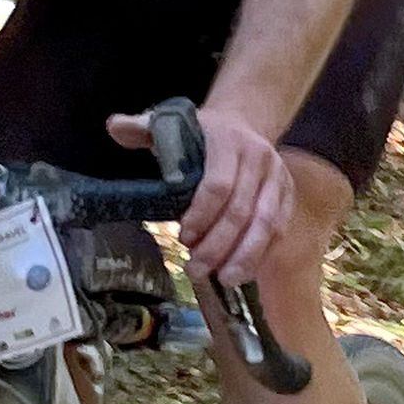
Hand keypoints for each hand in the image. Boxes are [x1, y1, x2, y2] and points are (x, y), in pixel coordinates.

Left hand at [109, 103, 291, 284]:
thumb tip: (115, 127)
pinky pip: (280, 230)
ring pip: (267, 224)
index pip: (219, 184)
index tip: (183, 238)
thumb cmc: (201, 133)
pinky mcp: (289, 195)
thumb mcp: (171, 123)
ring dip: (245, 256)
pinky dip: (261, 254)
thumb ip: (143, 128)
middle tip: (196, 270)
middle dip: (219, 246)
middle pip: (242, 211)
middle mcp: (260, 158)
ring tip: (224, 280)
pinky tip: (242, 272)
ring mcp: (278, 178)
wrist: (245, 122)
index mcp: (228, 140)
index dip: (202, 216)